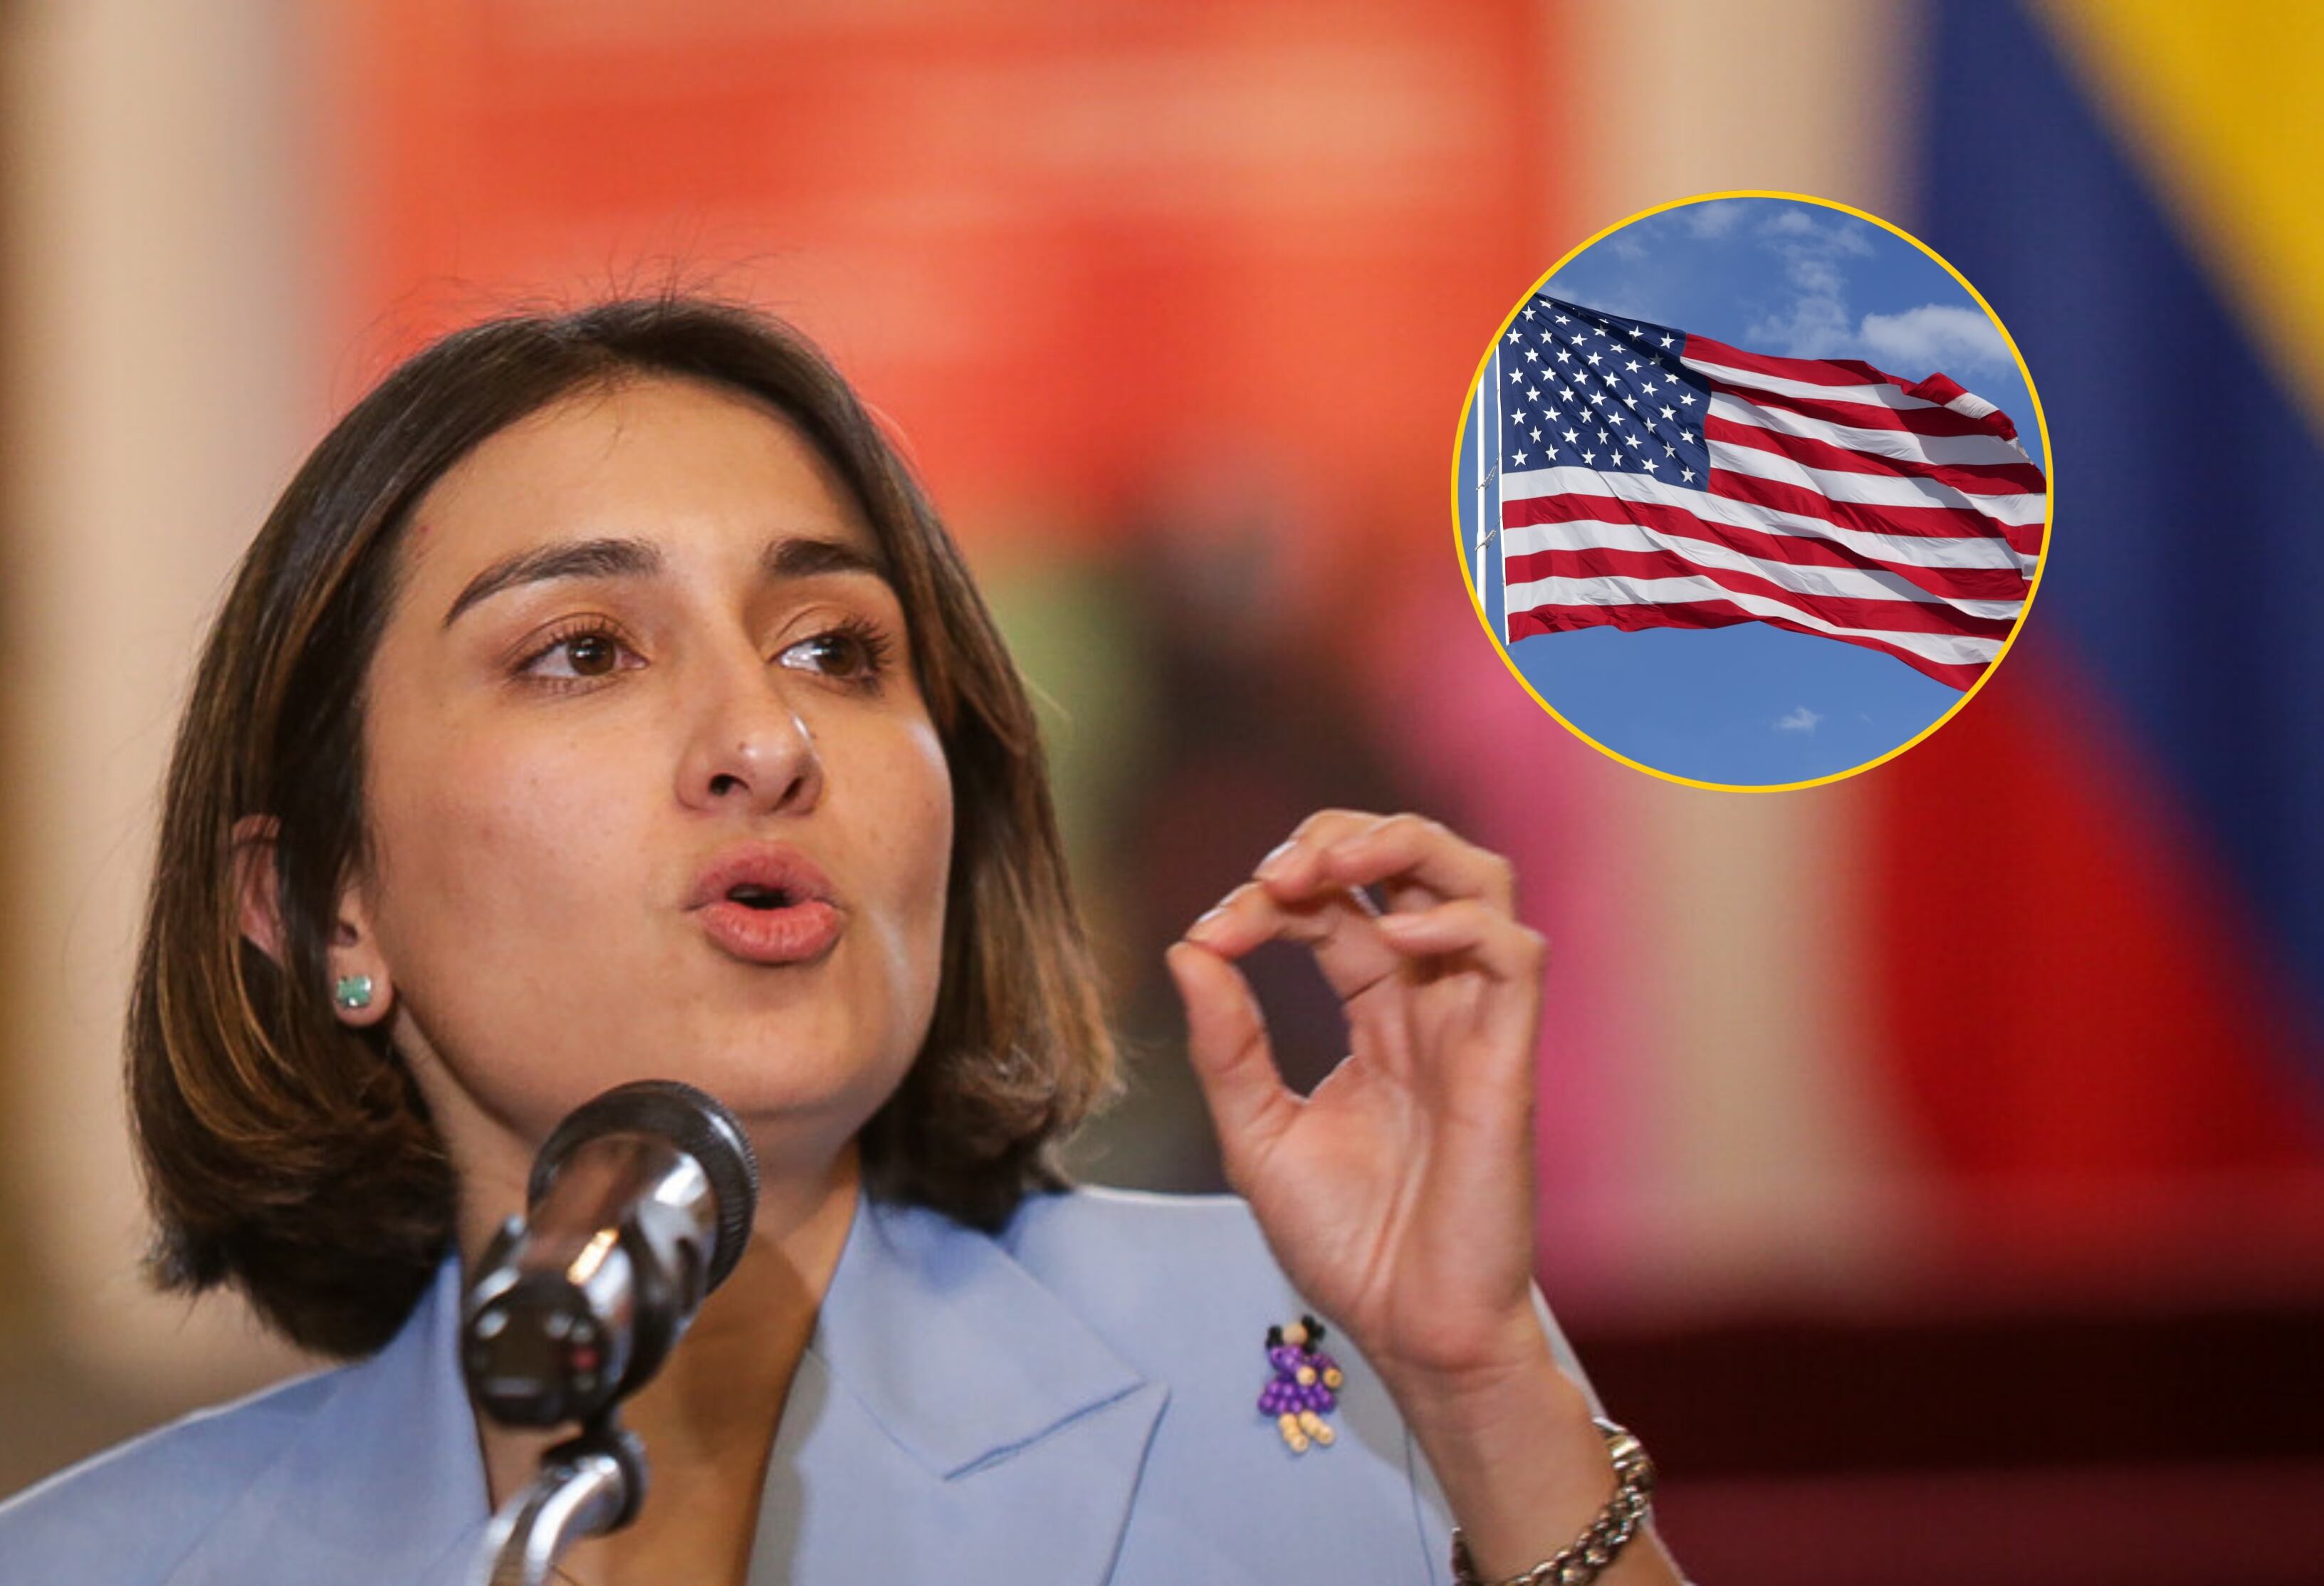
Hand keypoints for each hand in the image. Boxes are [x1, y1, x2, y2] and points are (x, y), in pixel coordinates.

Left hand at [1166, 809, 1548, 1391]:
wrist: (1409, 1333)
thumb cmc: (1349, 1247)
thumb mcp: (1256, 1133)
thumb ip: (1227, 1044)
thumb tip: (1188, 949)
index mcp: (1376, 1013)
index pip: (1332, 908)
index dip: (1268, 897)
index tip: (1209, 938)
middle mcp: (1430, 1002)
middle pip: (1411, 863)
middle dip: (1337, 840)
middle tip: (1273, 873)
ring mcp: (1473, 1023)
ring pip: (1477, 878)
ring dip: (1403, 845)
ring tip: (1330, 865)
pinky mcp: (1508, 1057)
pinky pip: (1513, 952)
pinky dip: (1456, 922)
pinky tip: (1391, 939)